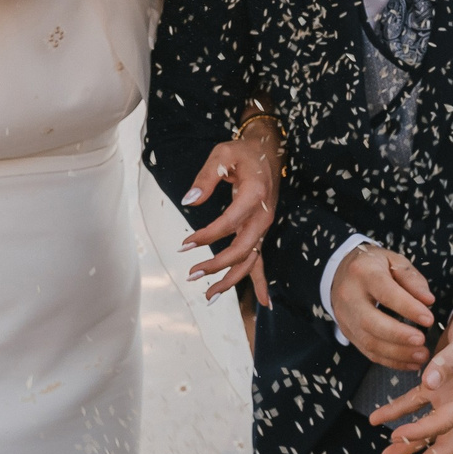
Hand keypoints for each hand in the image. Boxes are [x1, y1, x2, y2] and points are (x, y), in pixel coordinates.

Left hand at [180, 120, 278, 305]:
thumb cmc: (242, 152)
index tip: (184, 244)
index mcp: (255, 195)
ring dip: (231, 280)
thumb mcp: (222, 154)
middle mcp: (263, 215)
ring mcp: (264, 226)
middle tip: (191, 274)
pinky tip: (264, 302)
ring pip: (251, 260)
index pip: (229, 223)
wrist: (268, 151)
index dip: (206, 237)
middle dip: (217, 266)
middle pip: (243, 250)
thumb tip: (189, 201)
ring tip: (208, 296)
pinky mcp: (260, 231)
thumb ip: (206, 177)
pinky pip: (261, 259)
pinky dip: (261, 281)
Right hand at [330, 245, 435, 370]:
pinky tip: (410, 362)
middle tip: (422, 342)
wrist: (341, 272)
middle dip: (399, 335)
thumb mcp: (394, 261)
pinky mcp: (347, 332)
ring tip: (421, 355)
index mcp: (363, 273)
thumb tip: (428, 301)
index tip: (429, 319)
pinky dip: (390, 361)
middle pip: (370, 322)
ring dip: (397, 353)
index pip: (385, 292)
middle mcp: (349, 296)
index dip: (407, 308)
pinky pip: (368, 351)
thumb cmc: (374, 266)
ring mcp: (345, 317)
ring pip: (368, 341)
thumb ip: (412, 279)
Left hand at [370, 305, 452, 453]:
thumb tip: (428, 384)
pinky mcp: (436, 386)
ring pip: (427, 427)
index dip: (423, 432)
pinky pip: (414, 404)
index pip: (447, 423)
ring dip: (407, 443)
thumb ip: (449, 362)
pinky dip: (396, 412)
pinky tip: (376, 420)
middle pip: (445, 441)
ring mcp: (448, 397)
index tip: (398, 435)